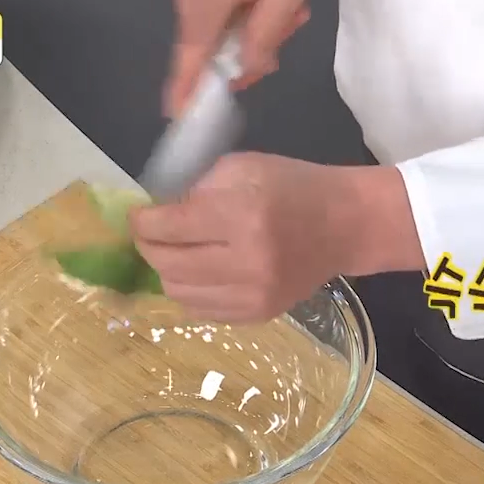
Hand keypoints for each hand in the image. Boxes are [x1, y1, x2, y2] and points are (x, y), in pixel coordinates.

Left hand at [129, 153, 422, 323]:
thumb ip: (196, 187)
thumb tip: (154, 209)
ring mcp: (253, 296)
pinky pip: (200, 310)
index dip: (142, 221)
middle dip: (149, 246)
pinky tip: (199, 271)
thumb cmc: (293, 187)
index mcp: (243, 216)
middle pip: (167, 264)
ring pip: (178, 292)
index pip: (168, 227)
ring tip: (176, 251)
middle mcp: (246, 262)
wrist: (345, 226)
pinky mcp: (257, 316)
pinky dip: (190, 291)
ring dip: (167, 270)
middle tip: (151, 233)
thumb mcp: (243, 167)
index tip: (138, 215)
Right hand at [166, 0, 317, 116]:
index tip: (180, 117)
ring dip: (257, 25)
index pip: (189, 59)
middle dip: (250, 51)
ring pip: (219, 25)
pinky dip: (247, 7)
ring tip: (295, 7)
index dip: (184, 91)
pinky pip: (220, 3)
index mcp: (205, 2)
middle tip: (291, 30)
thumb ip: (266, 32)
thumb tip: (247, 69)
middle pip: (211, 45)